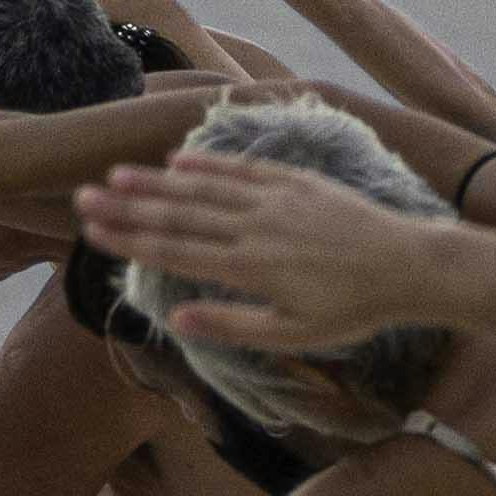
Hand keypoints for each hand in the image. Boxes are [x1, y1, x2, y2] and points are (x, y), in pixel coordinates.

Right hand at [72, 150, 448, 350]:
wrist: (411, 267)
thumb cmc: (353, 311)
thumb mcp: (294, 334)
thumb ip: (232, 325)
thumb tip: (176, 319)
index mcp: (248, 268)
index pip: (174, 251)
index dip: (129, 240)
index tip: (92, 232)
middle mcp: (253, 228)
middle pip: (178, 215)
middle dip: (126, 207)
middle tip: (83, 198)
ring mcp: (274, 201)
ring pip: (204, 189)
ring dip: (156, 182)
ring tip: (116, 176)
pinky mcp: (297, 183)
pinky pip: (243, 169)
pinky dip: (209, 165)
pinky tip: (178, 160)